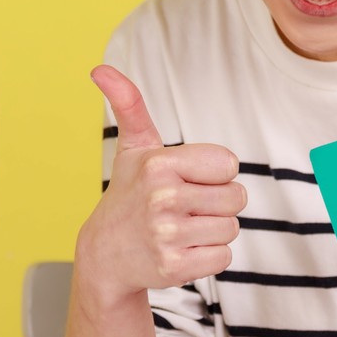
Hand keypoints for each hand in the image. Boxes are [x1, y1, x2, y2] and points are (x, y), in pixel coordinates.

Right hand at [77, 66, 246, 301]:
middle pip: (237, 197)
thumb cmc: (129, 193)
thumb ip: (129, 104)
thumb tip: (100, 68)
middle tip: (186, 207)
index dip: (214, 173)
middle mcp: (162, 198)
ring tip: (182, 228)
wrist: (106, 254)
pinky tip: (182, 250)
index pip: (229, 164)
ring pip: (231, 228)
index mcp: (159, 163)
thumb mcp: (133, 147)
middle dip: (218, 203)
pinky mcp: (175, 268)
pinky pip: (224, 257)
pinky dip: (209, 256)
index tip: (187, 179)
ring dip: (213, 230)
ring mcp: (167, 236)